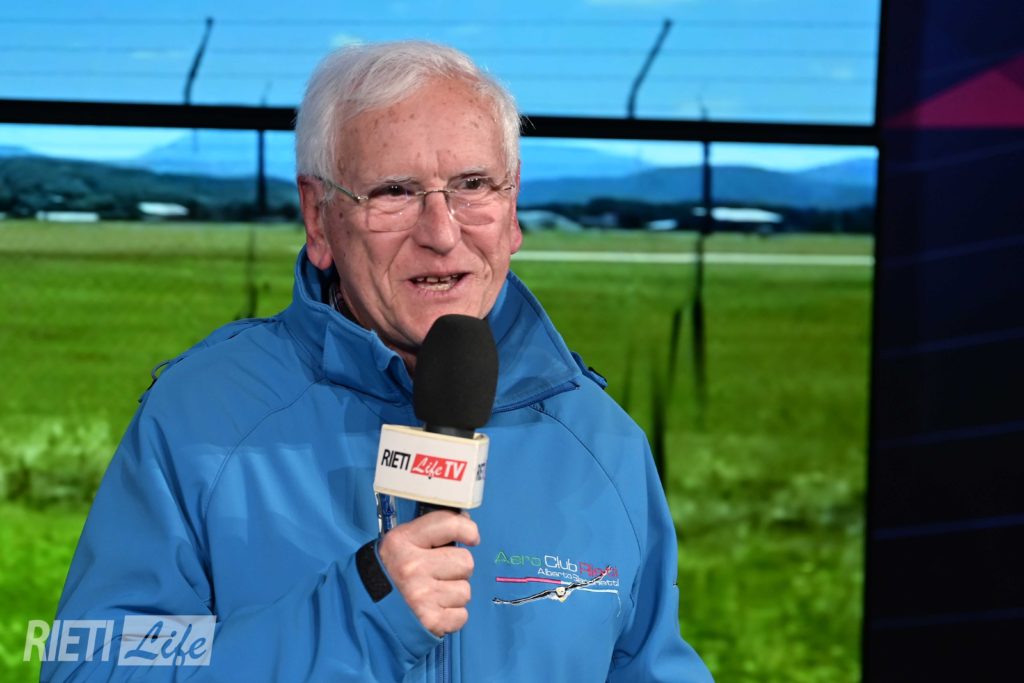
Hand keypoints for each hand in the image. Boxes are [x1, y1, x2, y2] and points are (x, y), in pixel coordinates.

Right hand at [377, 510, 479, 636]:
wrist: (364, 610)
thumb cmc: (388, 575)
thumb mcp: (399, 543)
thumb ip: (429, 532)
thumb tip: (465, 523)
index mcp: (403, 542)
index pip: (450, 524)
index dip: (468, 529)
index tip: (472, 537)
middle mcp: (412, 567)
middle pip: (465, 561)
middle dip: (457, 569)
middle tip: (439, 574)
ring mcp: (421, 595)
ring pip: (465, 590)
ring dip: (453, 594)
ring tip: (432, 595)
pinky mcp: (430, 621)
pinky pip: (462, 615)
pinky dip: (452, 616)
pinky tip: (434, 611)